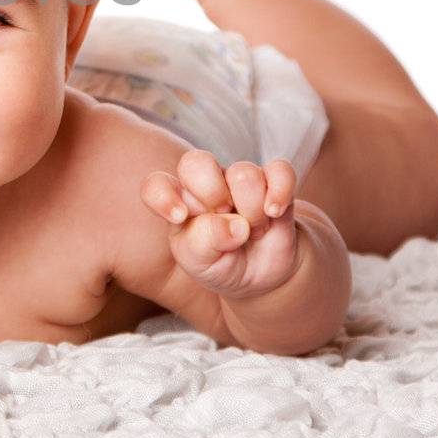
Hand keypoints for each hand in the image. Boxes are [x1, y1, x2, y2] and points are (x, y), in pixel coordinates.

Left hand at [139, 148, 301, 299]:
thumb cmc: (221, 264)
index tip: (180, 218)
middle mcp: (206, 183)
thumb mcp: (200, 264)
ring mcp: (239, 180)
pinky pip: (280, 170)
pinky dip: (279, 192)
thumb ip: (202, 244)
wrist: (261, 274)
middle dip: (211, 195)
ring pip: (243, 173)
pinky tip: (274, 214)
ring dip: (252, 212)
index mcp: (178, 201)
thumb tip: (232, 226)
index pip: (157, 185)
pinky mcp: (274, 182)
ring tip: (253, 232)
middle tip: (222, 218)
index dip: (163, 197)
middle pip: (196, 162)